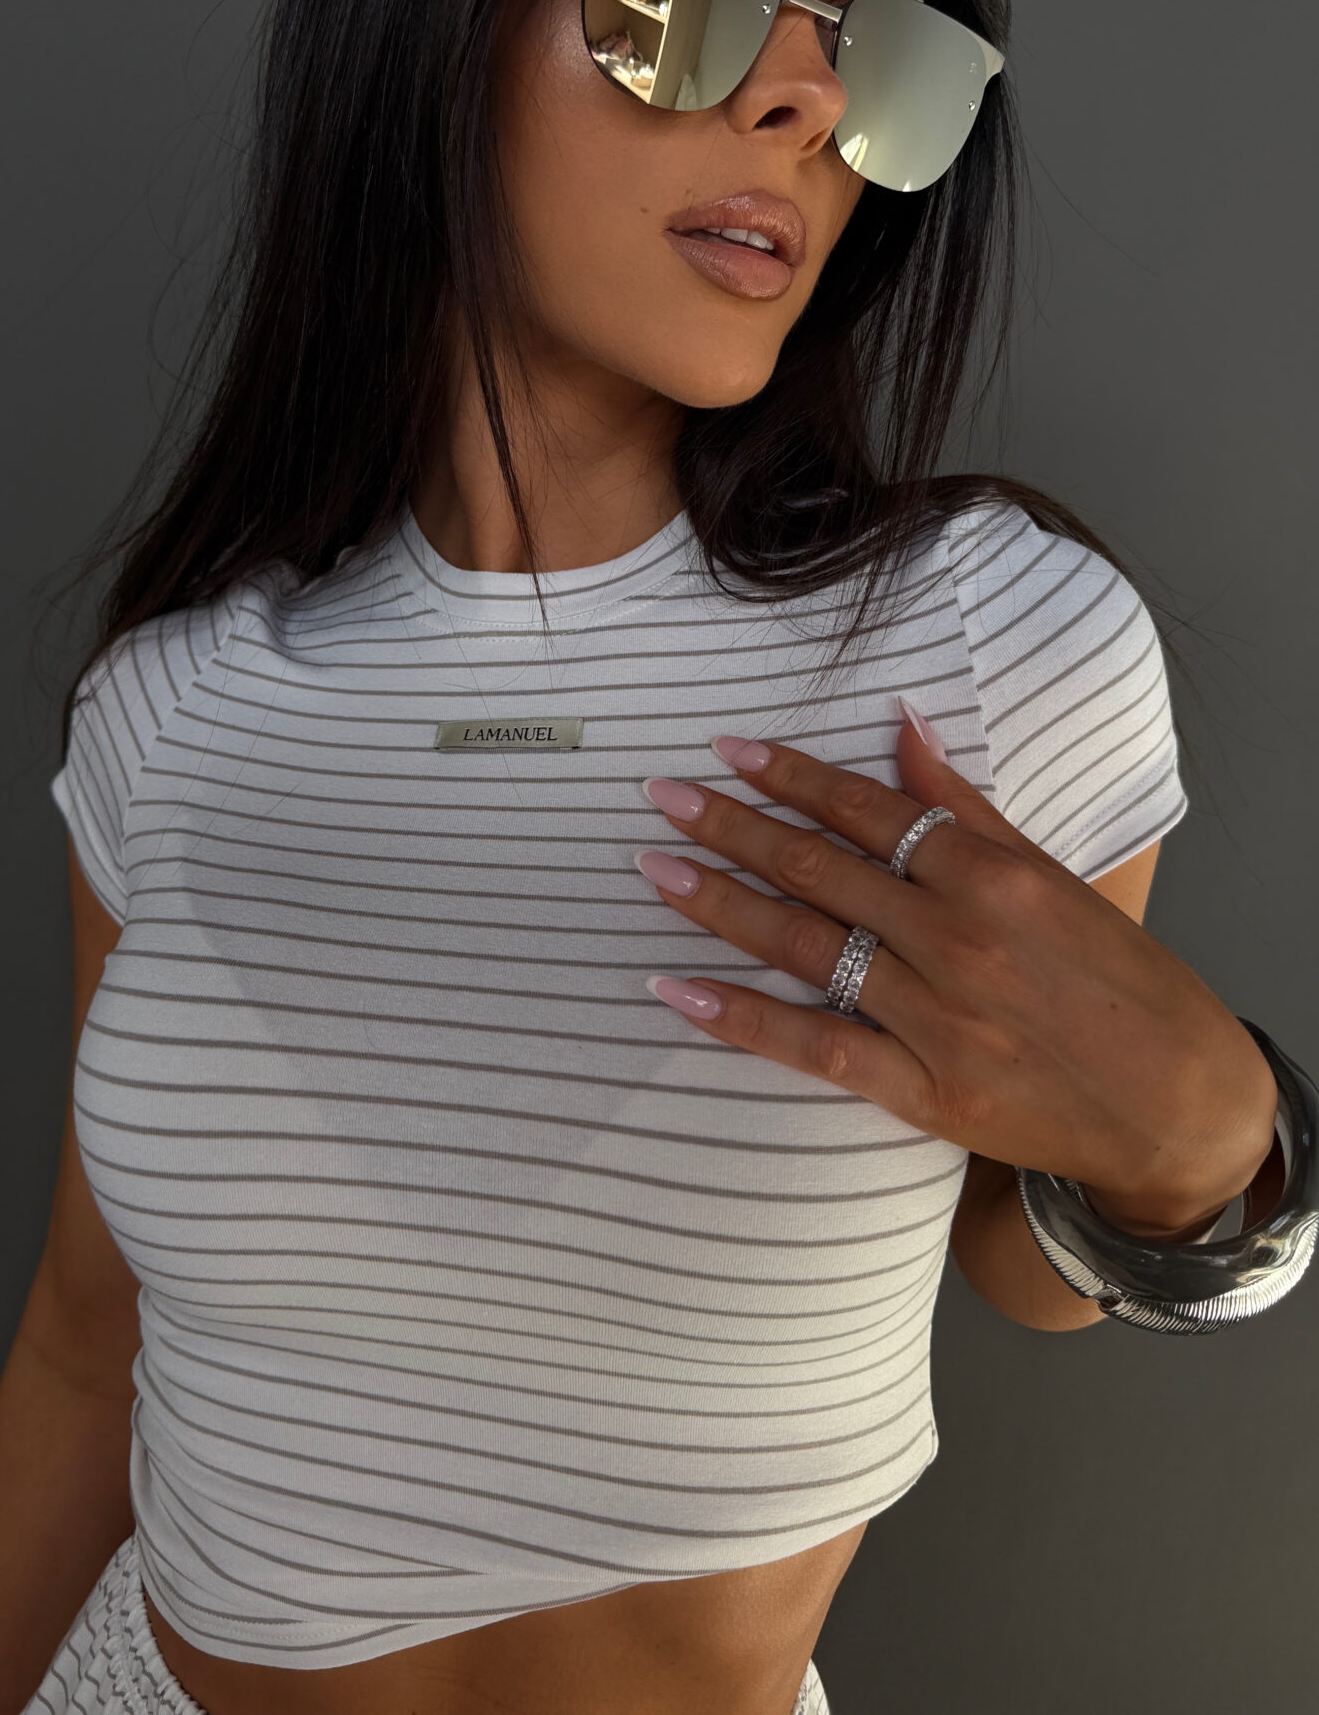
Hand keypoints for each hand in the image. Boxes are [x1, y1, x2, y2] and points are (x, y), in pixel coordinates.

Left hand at [637, 706, 1277, 1237]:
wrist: (1182, 1110)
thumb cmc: (1126, 984)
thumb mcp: (1057, 878)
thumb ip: (970, 807)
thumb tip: (903, 725)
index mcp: (994, 876)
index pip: (868, 810)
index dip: (791, 777)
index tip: (728, 751)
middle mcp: (957, 939)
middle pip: (819, 870)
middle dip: (732, 827)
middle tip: (662, 797)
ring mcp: (936, 1019)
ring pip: (804, 947)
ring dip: (720, 904)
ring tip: (654, 867)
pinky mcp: (925, 1092)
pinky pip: (814, 1047)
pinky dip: (741, 1017)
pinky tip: (676, 987)